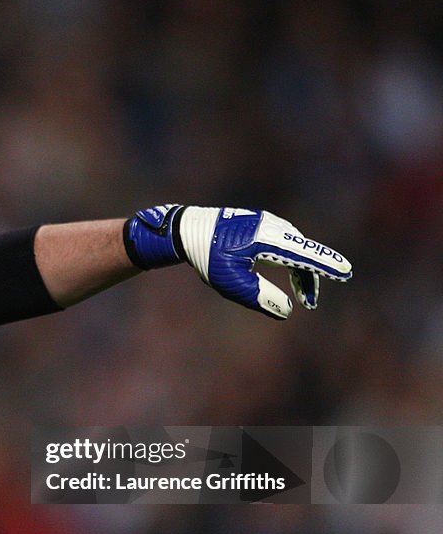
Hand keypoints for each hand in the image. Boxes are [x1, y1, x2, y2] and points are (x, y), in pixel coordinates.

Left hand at [123, 205, 351, 318]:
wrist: (188, 229)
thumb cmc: (207, 256)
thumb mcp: (230, 282)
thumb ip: (258, 296)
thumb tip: (287, 311)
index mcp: (265, 239)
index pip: (302, 254)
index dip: (324, 265)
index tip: (345, 272)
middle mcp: (270, 227)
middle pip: (303, 252)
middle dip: (312, 277)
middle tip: (312, 303)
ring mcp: (267, 223)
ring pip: (296, 248)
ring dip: (303, 270)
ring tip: (304, 296)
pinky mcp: (263, 225)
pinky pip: (287, 243)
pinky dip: (293, 260)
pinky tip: (292, 273)